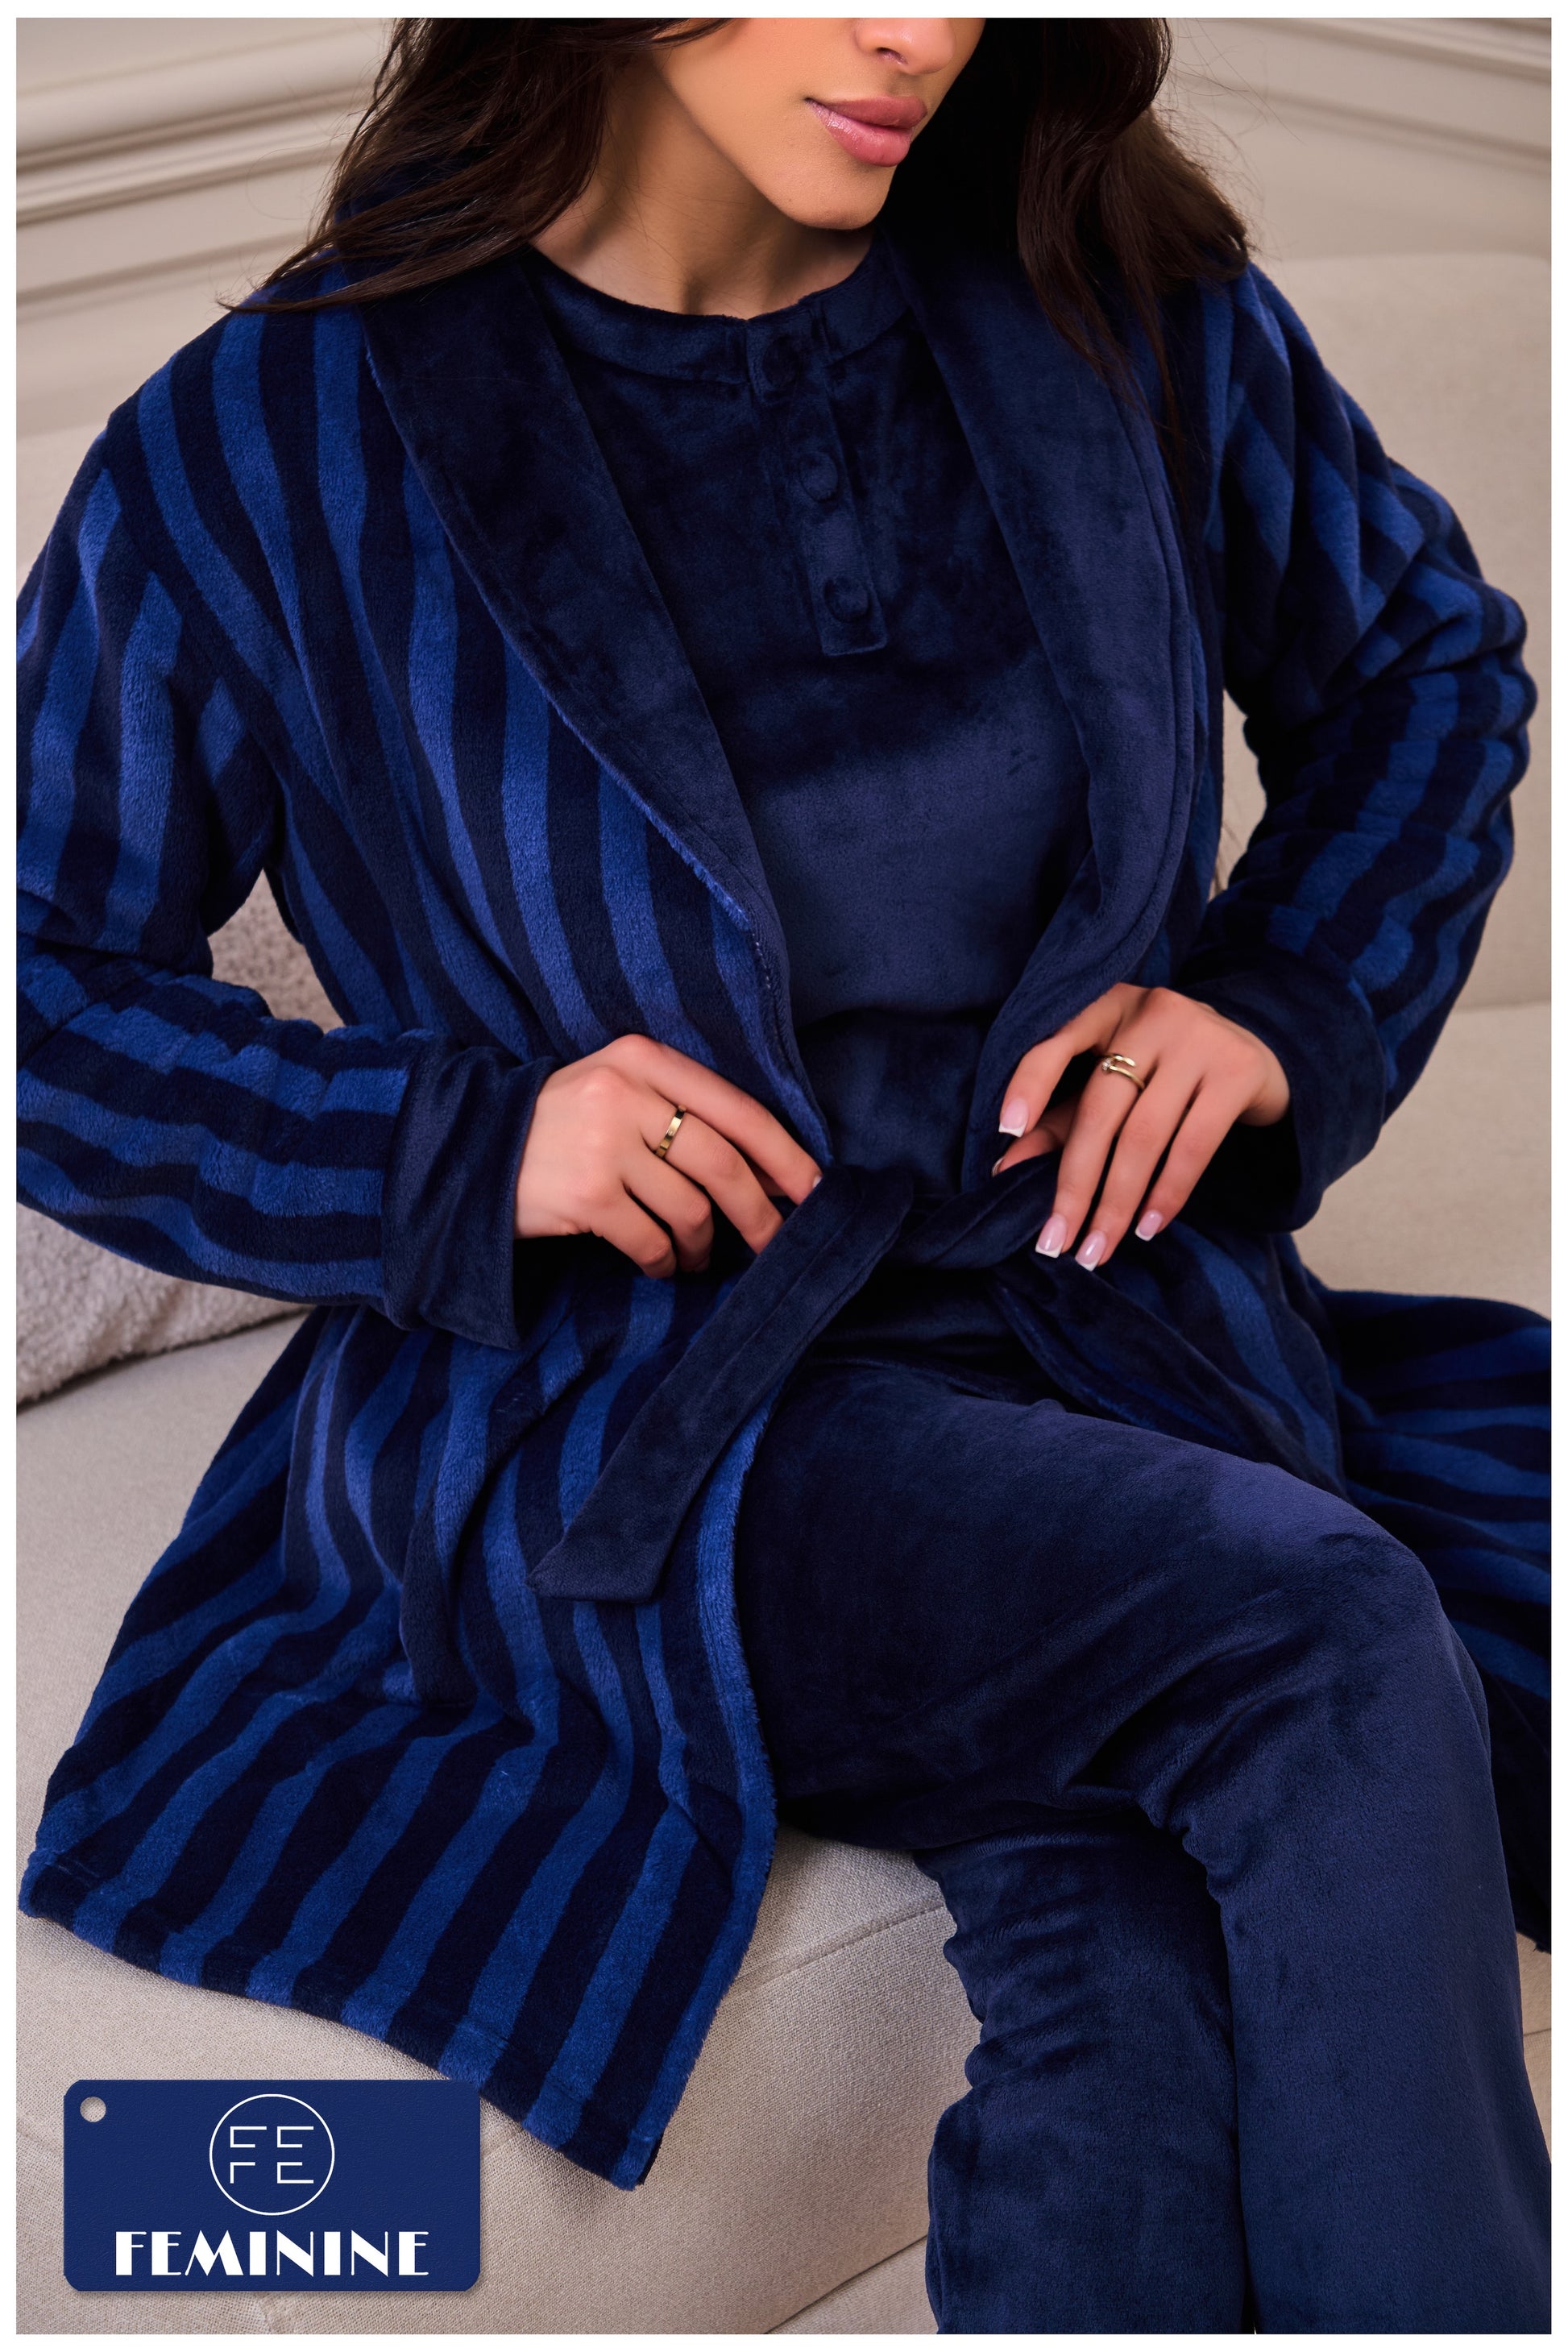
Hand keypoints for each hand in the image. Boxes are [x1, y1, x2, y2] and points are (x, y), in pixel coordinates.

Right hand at [515, 1034, 820, 1277]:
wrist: (467, 1151)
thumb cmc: (558, 1127)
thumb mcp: (615, 1092)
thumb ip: (681, 1111)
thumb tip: (767, 1170)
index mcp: (643, 1059)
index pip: (739, 1110)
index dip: (786, 1156)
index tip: (818, 1190)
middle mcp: (625, 1093)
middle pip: (725, 1164)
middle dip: (761, 1213)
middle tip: (774, 1244)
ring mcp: (603, 1144)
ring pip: (692, 1209)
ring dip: (703, 1246)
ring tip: (696, 1257)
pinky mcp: (586, 1195)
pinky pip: (653, 1241)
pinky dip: (666, 1262)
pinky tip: (661, 1265)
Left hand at [992, 983, 1289, 1269]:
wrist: (1257, 1059)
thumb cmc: (1165, 1076)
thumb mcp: (1112, 1084)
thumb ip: (1060, 1120)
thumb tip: (1003, 1169)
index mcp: (1108, 1006)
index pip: (1057, 1041)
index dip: (1030, 1084)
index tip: (1006, 1132)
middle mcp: (1152, 1012)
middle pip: (1101, 1108)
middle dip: (1074, 1184)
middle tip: (1055, 1242)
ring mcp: (1200, 1037)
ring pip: (1144, 1134)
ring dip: (1117, 1202)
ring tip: (1098, 1249)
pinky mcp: (1238, 1070)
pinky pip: (1194, 1144)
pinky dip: (1167, 1192)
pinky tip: (1148, 1227)